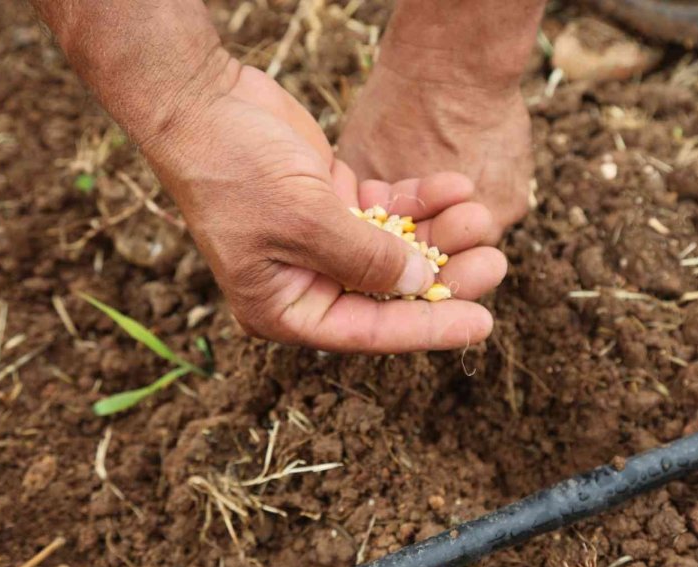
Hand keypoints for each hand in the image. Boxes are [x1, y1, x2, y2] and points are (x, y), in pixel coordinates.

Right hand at [140, 64, 507, 352]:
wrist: (203, 102)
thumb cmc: (234, 169)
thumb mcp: (303, 221)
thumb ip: (364, 259)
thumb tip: (418, 282)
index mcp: (285, 308)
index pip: (368, 331)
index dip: (429, 328)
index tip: (481, 323)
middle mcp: (306, 281)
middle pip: (390, 292)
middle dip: (444, 276)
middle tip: (494, 260)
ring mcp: (322, 241)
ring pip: (395, 249)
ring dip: (439, 233)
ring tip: (479, 213)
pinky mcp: (333, 202)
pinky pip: (388, 210)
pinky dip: (419, 200)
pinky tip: (452, 187)